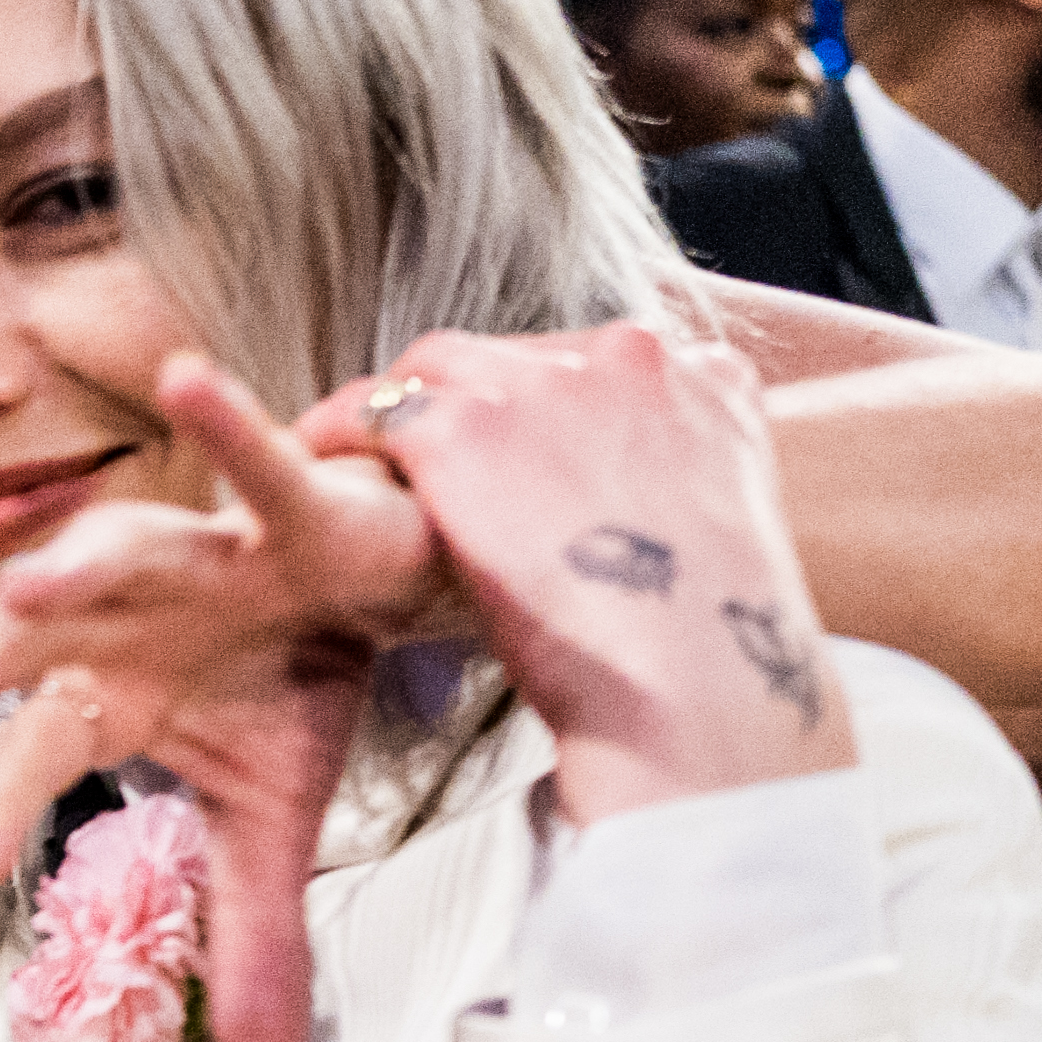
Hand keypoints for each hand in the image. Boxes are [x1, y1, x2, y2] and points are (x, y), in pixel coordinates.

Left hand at [0, 353, 435, 1041]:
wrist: (376, 580)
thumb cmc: (290, 677)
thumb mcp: (271, 816)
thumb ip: (252, 931)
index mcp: (112, 693)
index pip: (36, 756)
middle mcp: (129, 619)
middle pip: (45, 640)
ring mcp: (199, 554)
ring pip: (126, 547)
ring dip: (82, 556)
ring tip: (31, 577)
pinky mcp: (277, 507)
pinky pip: (251, 460)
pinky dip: (225, 420)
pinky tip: (186, 379)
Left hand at [316, 321, 837, 823]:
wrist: (694, 685)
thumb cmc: (712, 651)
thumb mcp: (726, 536)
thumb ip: (683, 491)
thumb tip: (654, 515)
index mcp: (706, 378)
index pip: (598, 365)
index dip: (545, 410)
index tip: (515, 449)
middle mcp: (630, 356)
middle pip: (515, 357)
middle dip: (471, 401)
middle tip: (426, 457)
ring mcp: (542, 384)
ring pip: (436, 371)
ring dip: (399, 414)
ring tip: (356, 456)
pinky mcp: (464, 430)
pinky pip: (374, 413)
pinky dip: (338, 436)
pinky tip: (315, 467)